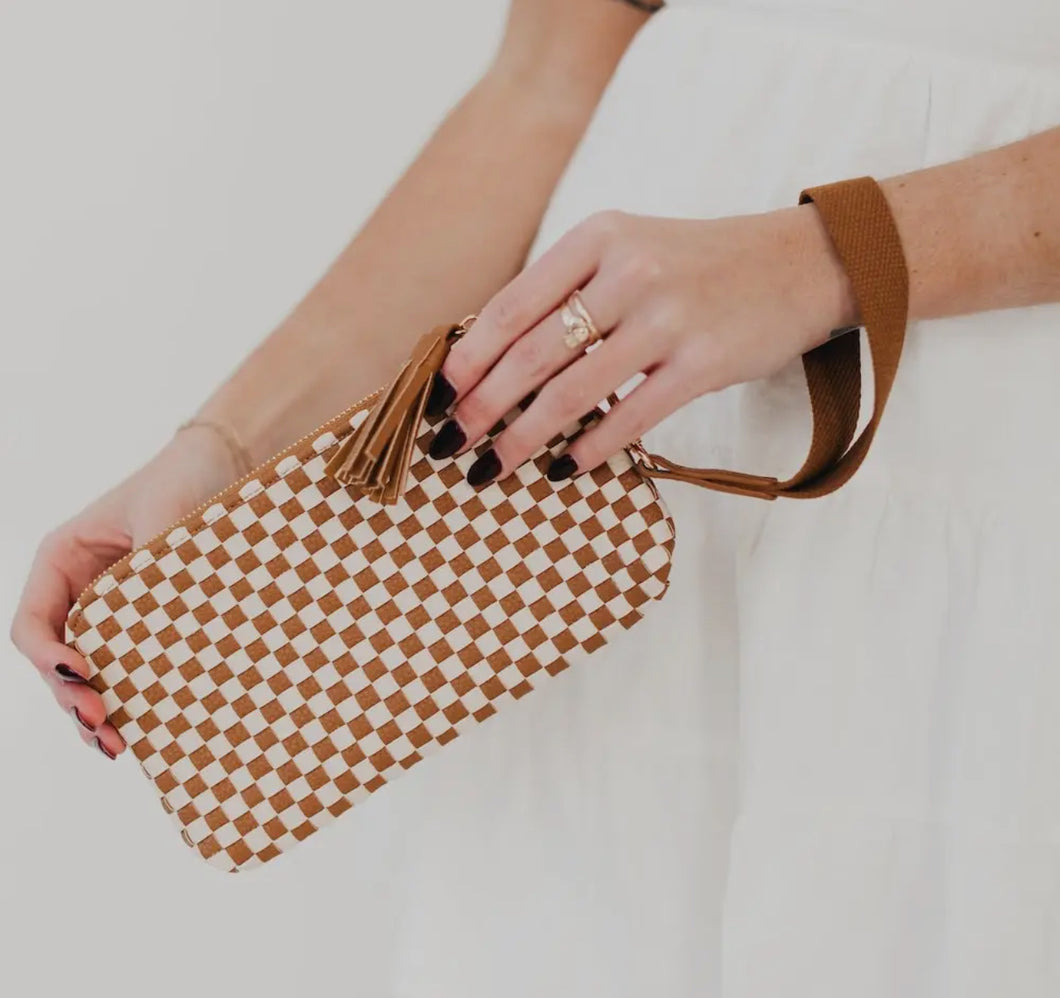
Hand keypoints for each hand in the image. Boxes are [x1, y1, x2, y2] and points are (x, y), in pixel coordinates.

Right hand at [10, 428, 242, 757]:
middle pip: (55, 659)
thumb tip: (157, 633)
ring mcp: (106, 610)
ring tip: (115, 747)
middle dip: (73, 697)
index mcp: (61, 560)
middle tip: (105, 727)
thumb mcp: (163, 520)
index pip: (31, 622)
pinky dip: (126, 696)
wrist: (224, 467)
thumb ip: (153, 571)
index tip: (84, 672)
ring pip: (85, 671)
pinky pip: (123, 664)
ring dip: (94, 710)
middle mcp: (75, 590)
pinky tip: (138, 728)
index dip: (48, 655)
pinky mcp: (142, 623)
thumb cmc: (184, 482)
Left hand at [424, 205, 857, 484]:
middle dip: (481, 408)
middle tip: (451, 445)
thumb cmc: (699, 265)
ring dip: (522, 438)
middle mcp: (629, 271)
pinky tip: (563, 469)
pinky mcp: (704, 362)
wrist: (801, 263)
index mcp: (598, 236)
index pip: (512, 305)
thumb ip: (567, 292)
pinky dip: (589, 448)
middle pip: (531, 354)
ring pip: (572, 391)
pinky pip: (629, 416)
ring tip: (492, 469)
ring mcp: (668, 317)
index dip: (467, 358)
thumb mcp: (629, 250)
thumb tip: (494, 357)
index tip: (438, 398)